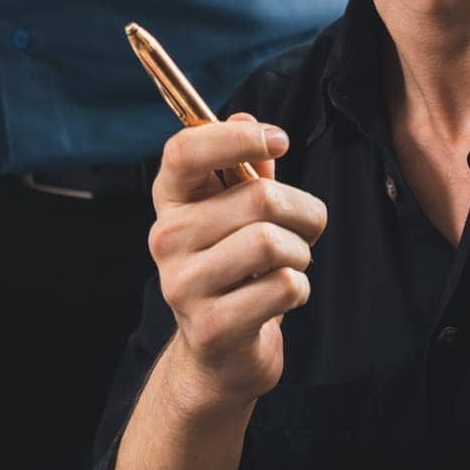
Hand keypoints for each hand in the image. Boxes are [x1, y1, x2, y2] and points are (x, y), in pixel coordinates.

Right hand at [149, 115, 325, 412]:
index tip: (280, 140)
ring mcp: (183, 285)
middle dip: (303, 213)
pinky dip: (299, 289)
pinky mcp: (211, 327)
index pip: (185, 150)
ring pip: (272, 242)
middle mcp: (166, 239)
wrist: (221, 353)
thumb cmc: (238, 267)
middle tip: (301, 232)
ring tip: (287, 266)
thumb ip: (246, 167)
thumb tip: (244, 116)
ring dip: (300, 254)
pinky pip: (284, 287)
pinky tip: (280, 300)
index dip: (237, 138)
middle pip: (258, 198)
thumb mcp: (237, 212)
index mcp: (172, 201)